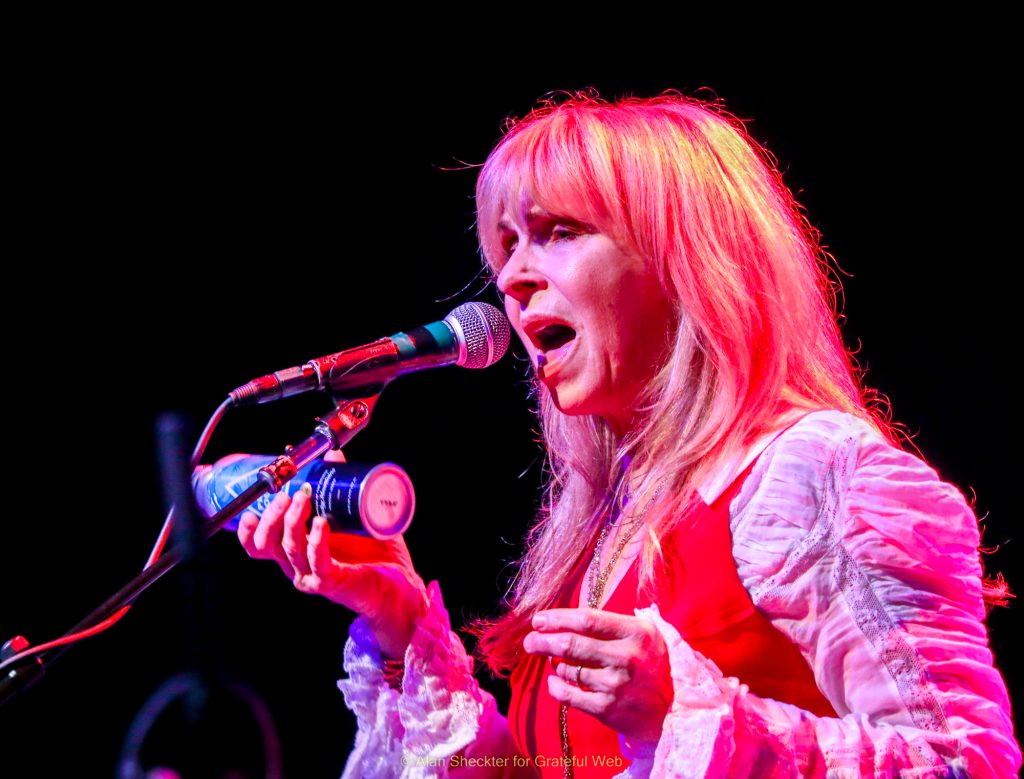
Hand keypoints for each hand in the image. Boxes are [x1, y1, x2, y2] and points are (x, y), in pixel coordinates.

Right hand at [237, 451, 427, 658]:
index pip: (258, 543)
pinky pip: (317, 562)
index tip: (255, 501)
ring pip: (289, 548)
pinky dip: (316, 541)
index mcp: (296, 551)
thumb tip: (333, 454)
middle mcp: (298, 565)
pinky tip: (321, 523)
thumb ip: (341, 488)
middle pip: (265, 544)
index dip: (248, 526)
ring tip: (303, 498)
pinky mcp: (333, 582)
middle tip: (286, 494)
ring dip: (292, 520)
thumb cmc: (375, 553)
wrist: (401, 587)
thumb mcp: (354, 515)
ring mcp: (313, 575)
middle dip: (270, 516)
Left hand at [523, 608, 671, 742]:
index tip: (539, 619)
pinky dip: (556, 687)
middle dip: (544, 640)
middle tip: (530, 640)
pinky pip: (570, 696)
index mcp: (635, 632)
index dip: (558, 618)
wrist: (678, 708)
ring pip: (569, 669)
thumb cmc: (655, 664)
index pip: (587, 620)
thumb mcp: (647, 634)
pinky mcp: (608, 710)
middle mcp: (626, 657)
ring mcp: (616, 685)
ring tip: (553, 660)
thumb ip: (614, 622)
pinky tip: (553, 681)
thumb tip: (570, 617)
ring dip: (554, 663)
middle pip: (572, 644)